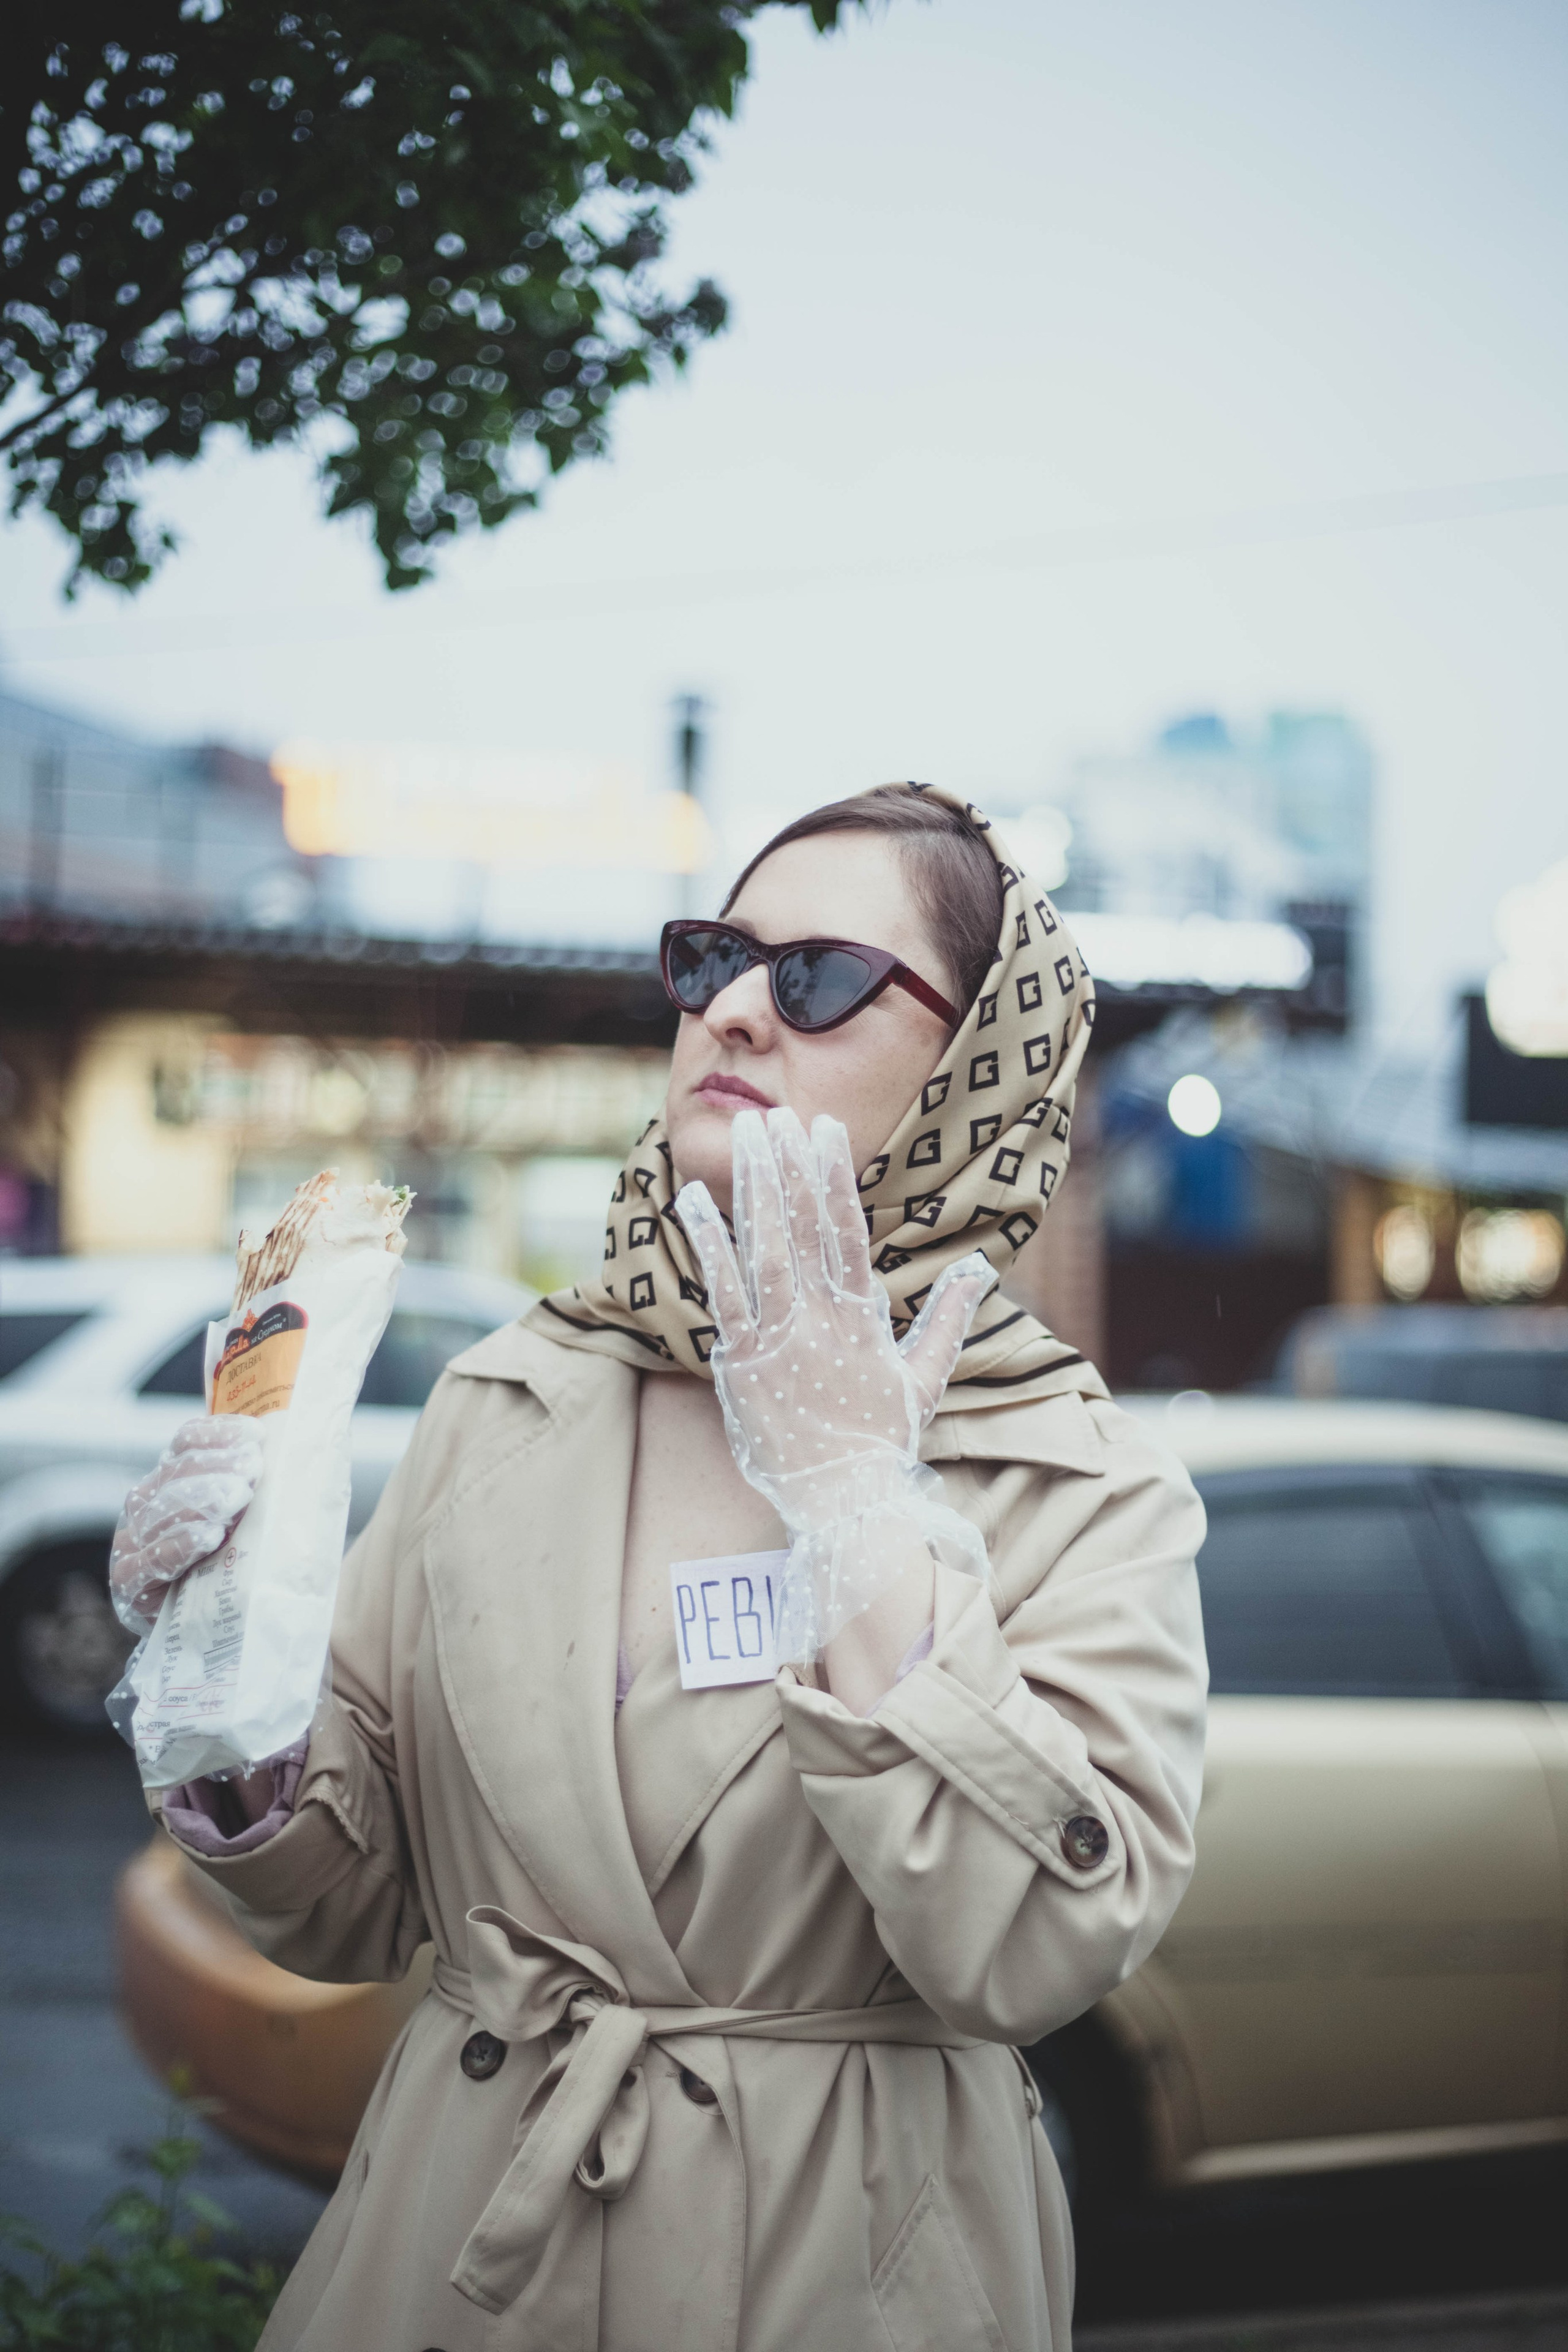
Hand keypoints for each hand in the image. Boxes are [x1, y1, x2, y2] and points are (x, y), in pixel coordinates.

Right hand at [109, 1416, 262, 1631]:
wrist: (227, 1629)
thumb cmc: (244, 1561)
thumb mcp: (254, 1515)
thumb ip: (261, 1482)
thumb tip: (291, 1442)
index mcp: (172, 1479)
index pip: (186, 1443)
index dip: (218, 1434)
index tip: (257, 1435)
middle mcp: (146, 1505)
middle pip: (173, 1475)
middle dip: (216, 1467)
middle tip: (252, 1468)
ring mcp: (134, 1544)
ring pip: (157, 1513)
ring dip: (199, 1501)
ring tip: (236, 1498)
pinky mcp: (131, 1585)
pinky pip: (148, 1562)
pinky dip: (178, 1546)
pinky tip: (207, 1537)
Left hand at [676, 1108, 992, 1661]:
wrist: (846, 1503)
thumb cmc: (882, 1442)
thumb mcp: (927, 1377)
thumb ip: (950, 1316)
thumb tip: (980, 1267)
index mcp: (863, 1317)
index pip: (847, 1229)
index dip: (834, 1174)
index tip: (825, 1127)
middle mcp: (821, 1319)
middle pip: (803, 1225)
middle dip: (788, 1164)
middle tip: (776, 1112)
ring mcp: (779, 1339)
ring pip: (763, 1247)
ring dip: (752, 1186)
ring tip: (744, 1135)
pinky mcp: (741, 1363)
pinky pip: (721, 1293)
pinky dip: (708, 1245)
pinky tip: (691, 1201)